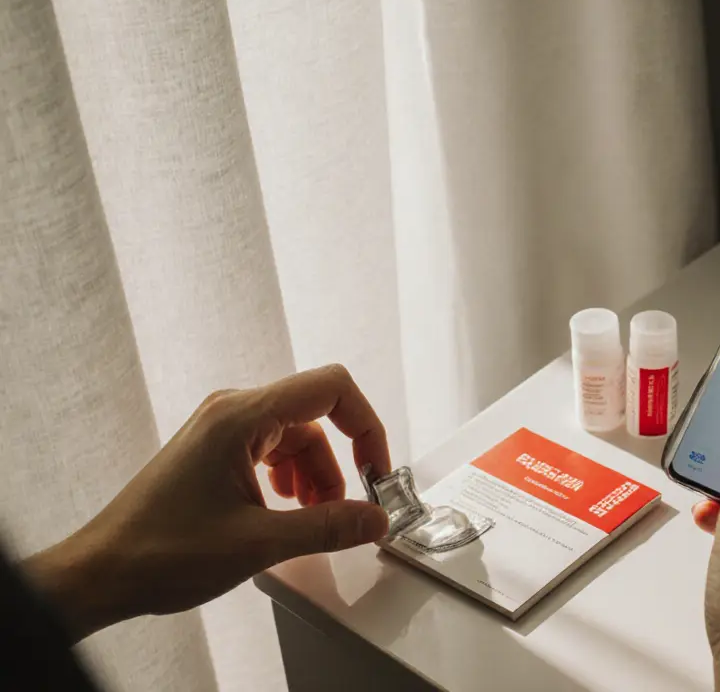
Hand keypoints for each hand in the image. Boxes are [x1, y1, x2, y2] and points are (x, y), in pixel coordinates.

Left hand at [22, 365, 391, 640]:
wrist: (101, 573)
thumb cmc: (161, 552)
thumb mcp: (258, 543)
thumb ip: (328, 527)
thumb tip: (375, 519)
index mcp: (241, 417)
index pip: (330, 388)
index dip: (366, 425)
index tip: (377, 471)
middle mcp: (232, 411)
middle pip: (316, 419)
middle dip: (340, 465)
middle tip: (349, 511)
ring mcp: (221, 429)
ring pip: (297, 439)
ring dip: (316, 479)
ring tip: (312, 521)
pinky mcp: (215, 450)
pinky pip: (273, 451)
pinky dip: (291, 481)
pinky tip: (285, 513)